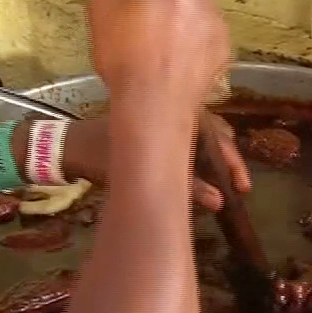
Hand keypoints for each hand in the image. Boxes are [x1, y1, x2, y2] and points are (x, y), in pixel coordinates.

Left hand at [64, 113, 250, 211]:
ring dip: (216, 157)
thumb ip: (183, 187)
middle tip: (240, 186)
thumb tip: (218, 202)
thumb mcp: (143, 174)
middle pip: (214, 132)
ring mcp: (162, 119)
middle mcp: (171, 110)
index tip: (241, 186)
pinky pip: (186, 139)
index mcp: (171, 111)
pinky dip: (199, 156)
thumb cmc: (101, 154)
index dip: (232, 160)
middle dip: (228, 158)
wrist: (69, 145)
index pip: (216, 134)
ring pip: (202, 135)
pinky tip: (203, 174)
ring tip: (227, 180)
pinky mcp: (153, 130)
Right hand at [87, 0, 227, 104]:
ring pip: (191, 15)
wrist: (154, 101)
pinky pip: (203, 40)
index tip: (122, 10)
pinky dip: (191, 47)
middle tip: (138, 32)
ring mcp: (215, 21)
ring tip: (158, 51)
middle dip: (157, 5)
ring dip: (177, 25)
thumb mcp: (100, 6)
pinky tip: (174, 63)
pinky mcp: (223, 49)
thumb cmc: (123, 54)